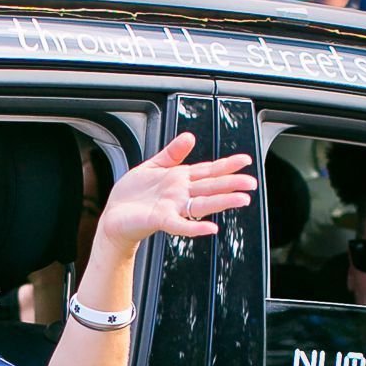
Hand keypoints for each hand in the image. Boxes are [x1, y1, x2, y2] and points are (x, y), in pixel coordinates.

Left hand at [93, 132, 256, 252]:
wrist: (113, 216)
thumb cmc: (132, 194)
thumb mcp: (152, 166)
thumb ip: (172, 153)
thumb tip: (190, 137)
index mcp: (180, 179)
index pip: (208, 170)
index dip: (226, 165)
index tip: (245, 160)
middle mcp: (180, 193)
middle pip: (210, 187)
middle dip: (232, 183)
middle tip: (252, 182)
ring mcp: (172, 207)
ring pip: (202, 204)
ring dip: (222, 202)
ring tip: (241, 199)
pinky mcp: (159, 219)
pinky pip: (180, 224)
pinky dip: (195, 227)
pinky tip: (211, 228)